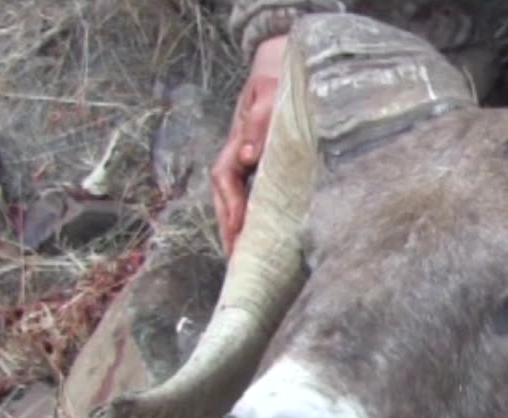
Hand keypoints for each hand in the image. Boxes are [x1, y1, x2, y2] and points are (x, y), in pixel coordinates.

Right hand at [212, 36, 289, 255]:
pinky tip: (262, 237)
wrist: (282, 67)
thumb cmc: (276, 80)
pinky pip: (255, 195)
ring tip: (243, 258)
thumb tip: (249, 156)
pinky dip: (255, 217)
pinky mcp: (265, 166)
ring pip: (237, 198)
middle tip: (237, 259)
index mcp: (237, 141)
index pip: (226, 178)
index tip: (238, 229)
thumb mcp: (268, 93)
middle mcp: (239, 154)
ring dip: (238, 227)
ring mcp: (249, 161)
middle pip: (226, 196)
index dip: (231, 205)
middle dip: (229, 227)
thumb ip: (260, 122)